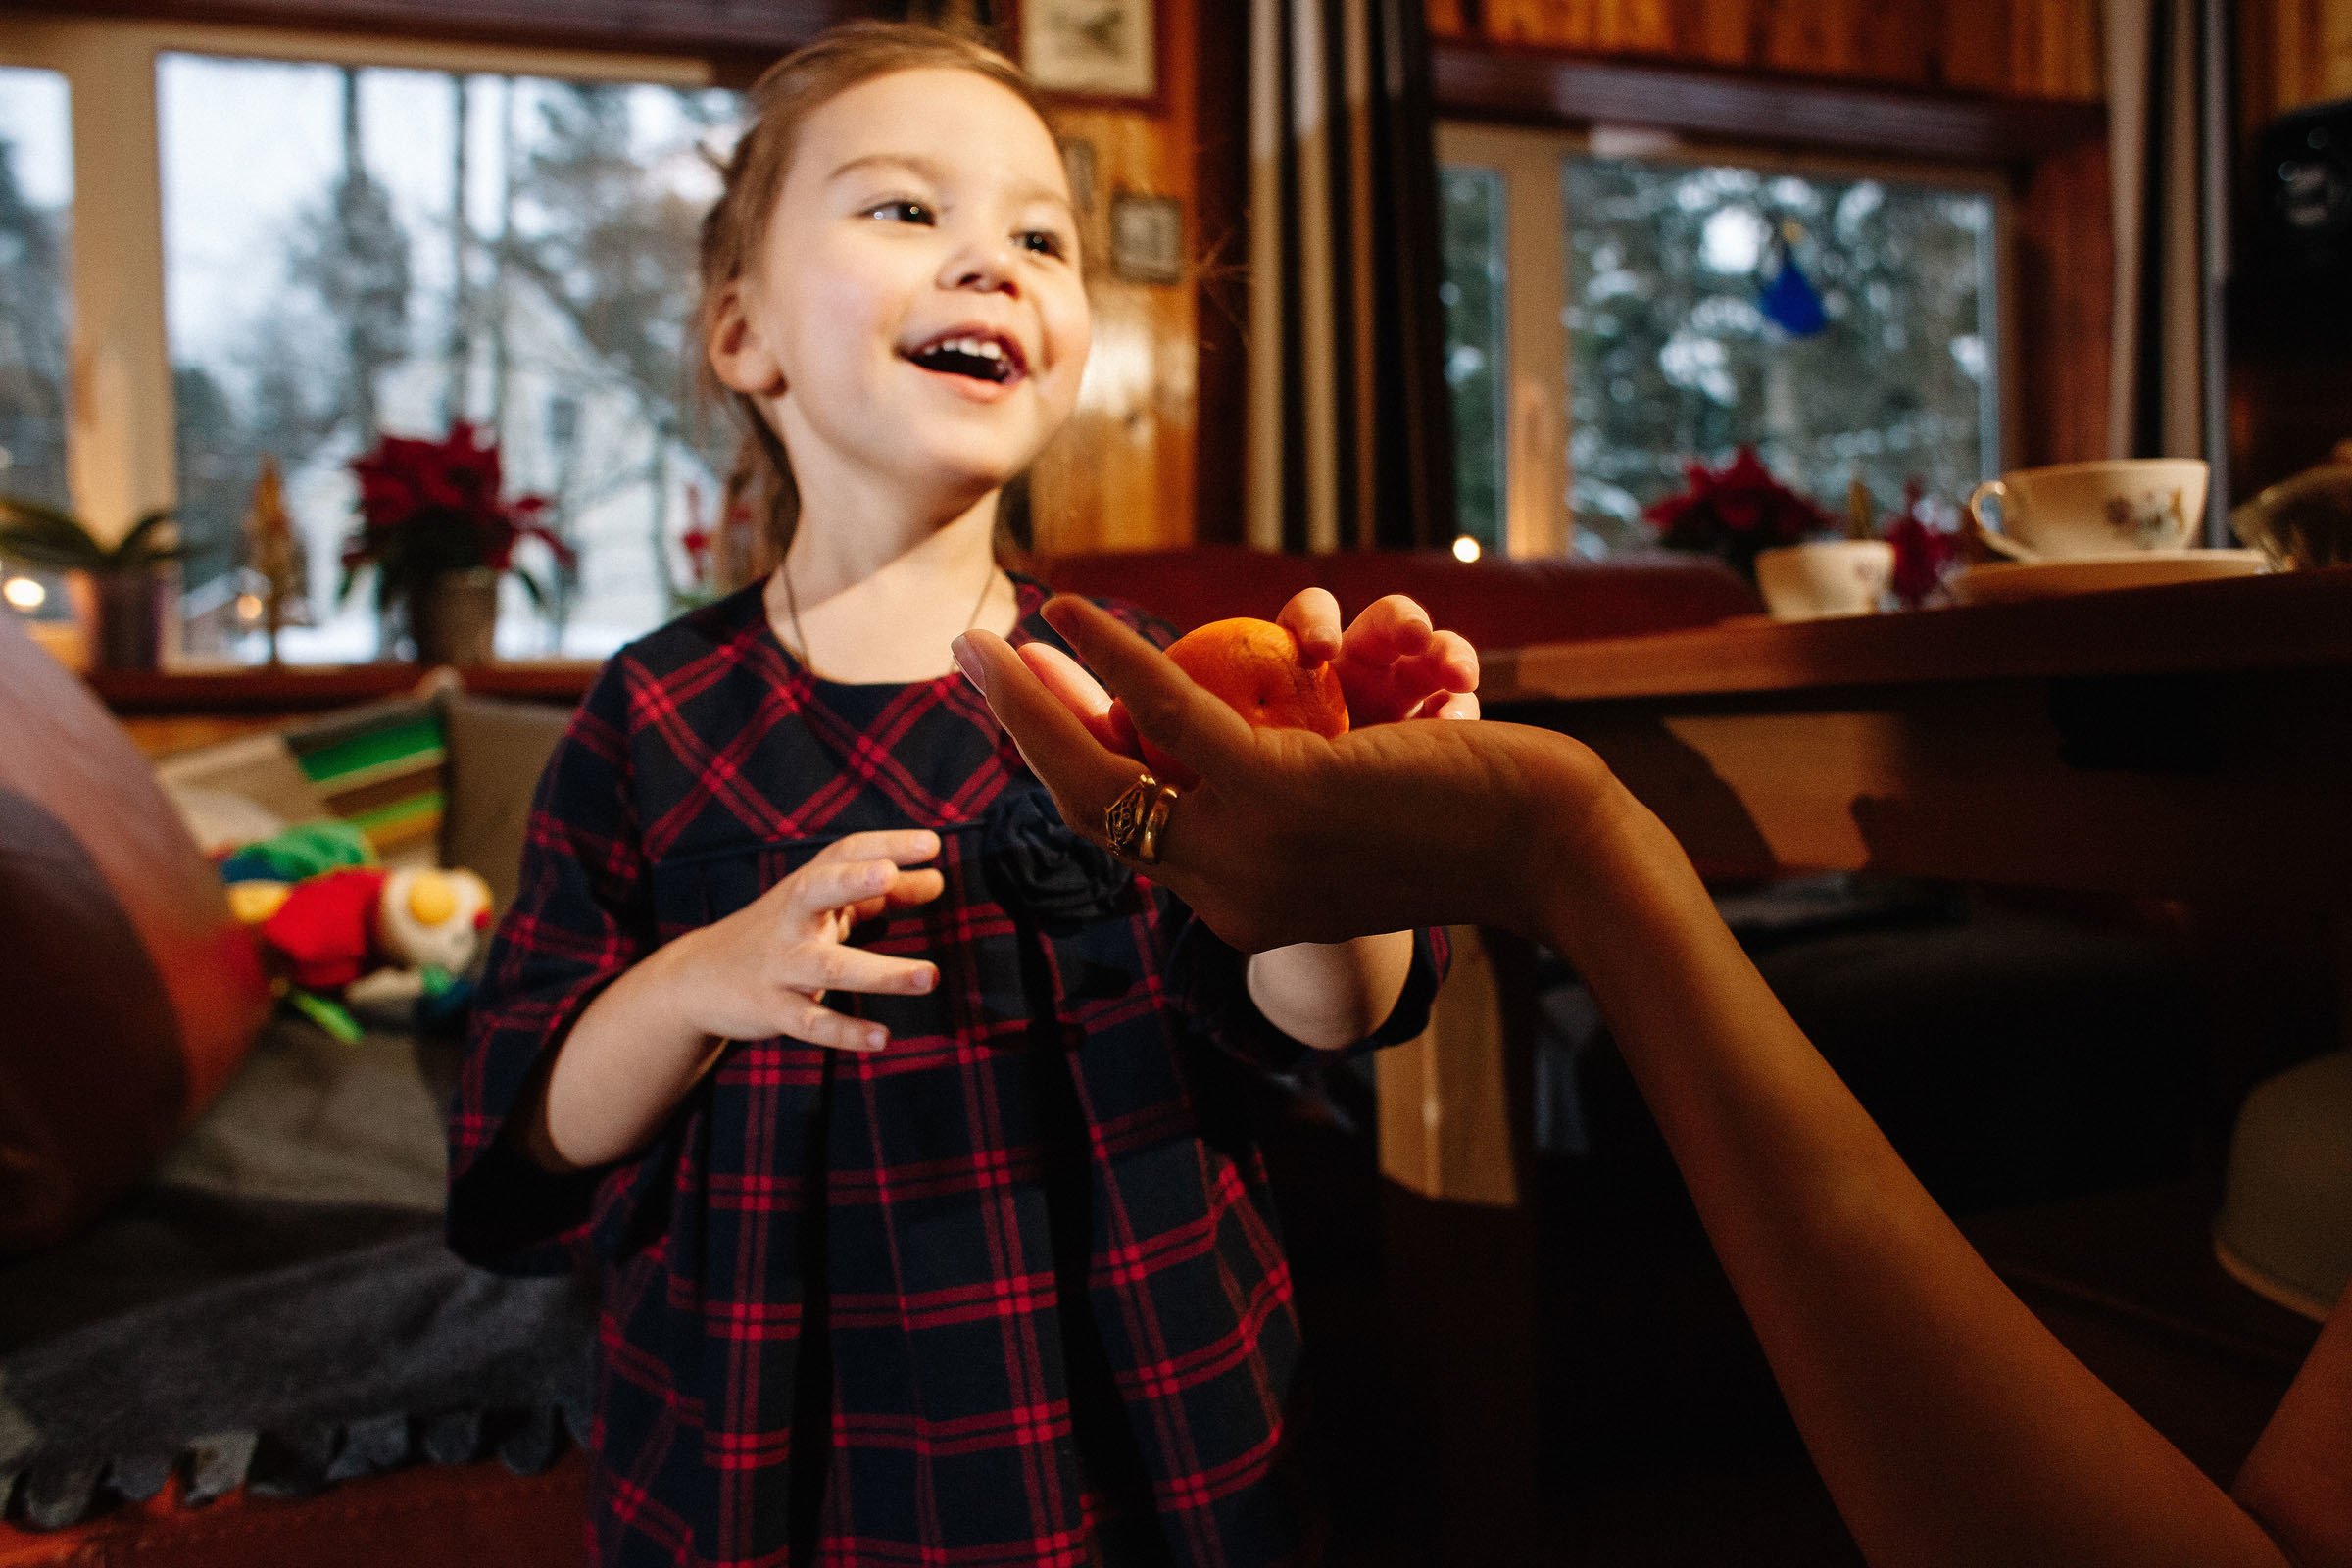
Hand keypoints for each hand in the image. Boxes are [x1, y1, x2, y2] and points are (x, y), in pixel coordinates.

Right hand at [673, 830, 945, 1051]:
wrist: (699, 979)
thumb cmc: (782, 933)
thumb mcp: (826, 907)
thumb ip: (881, 895)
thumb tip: (938, 880)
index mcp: (806, 888)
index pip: (845, 853)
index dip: (886, 844)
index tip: (932, 844)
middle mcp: (791, 920)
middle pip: (817, 891)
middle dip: (851, 881)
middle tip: (889, 875)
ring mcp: (780, 965)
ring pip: (829, 967)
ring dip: (881, 972)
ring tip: (931, 976)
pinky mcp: (772, 1009)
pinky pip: (812, 1023)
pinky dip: (846, 1031)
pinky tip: (882, 1038)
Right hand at [957, 598, 1608, 951]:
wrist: (1557, 850)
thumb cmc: (1482, 830)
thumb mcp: (1366, 824)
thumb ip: (1298, 807)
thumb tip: (1250, 757)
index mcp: (1244, 908)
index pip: (1130, 833)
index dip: (1065, 764)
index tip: (1026, 709)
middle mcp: (1227, 895)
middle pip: (1091, 809)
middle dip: (1020, 732)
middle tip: (970, 663)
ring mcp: (1244, 854)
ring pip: (1102, 775)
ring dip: (1033, 700)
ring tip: (991, 639)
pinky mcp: (1275, 799)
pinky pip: (1168, 716)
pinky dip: (1110, 659)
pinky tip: (1070, 611)